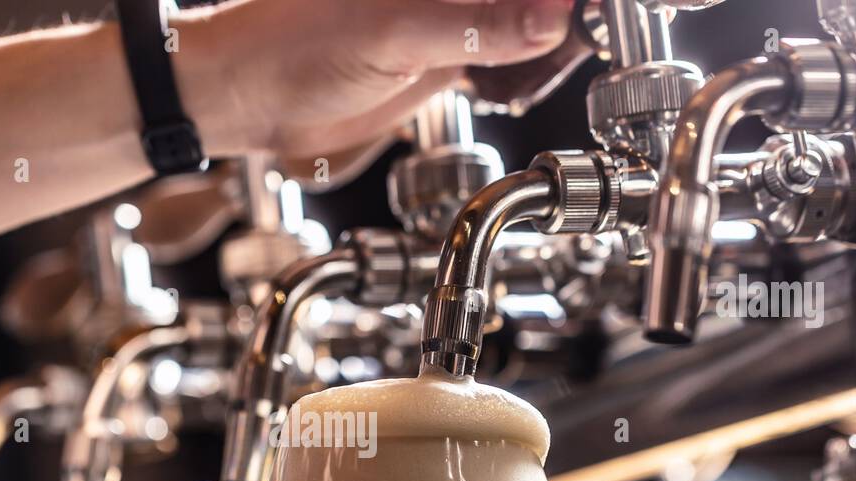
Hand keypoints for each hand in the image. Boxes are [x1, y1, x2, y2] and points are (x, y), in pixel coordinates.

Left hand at [175, 0, 574, 156]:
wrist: (252, 97)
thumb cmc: (293, 46)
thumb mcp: (392, 35)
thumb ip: (476, 26)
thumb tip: (555, 16)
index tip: (603, 11)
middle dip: (578, 8)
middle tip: (601, 30)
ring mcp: (461, 8)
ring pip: (535, 12)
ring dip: (562, 33)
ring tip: (579, 48)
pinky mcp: (455, 46)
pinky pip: (514, 46)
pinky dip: (534, 61)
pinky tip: (531, 72)